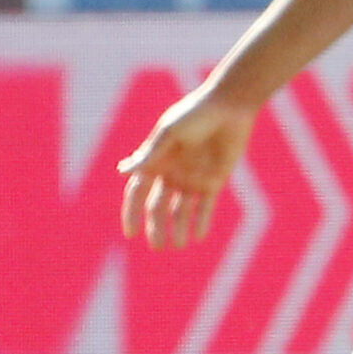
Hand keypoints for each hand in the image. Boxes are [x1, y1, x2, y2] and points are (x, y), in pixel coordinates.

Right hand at [119, 88, 258, 248]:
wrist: (229, 106)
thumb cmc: (196, 113)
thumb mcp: (170, 132)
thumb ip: (150, 153)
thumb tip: (122, 171)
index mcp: (156, 161)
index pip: (138, 192)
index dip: (132, 212)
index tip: (130, 233)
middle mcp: (171, 173)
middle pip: (159, 206)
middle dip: (156, 227)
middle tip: (157, 247)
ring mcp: (193, 178)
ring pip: (182, 210)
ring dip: (179, 228)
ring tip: (178, 246)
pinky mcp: (215, 179)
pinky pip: (206, 205)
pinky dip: (202, 221)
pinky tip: (198, 236)